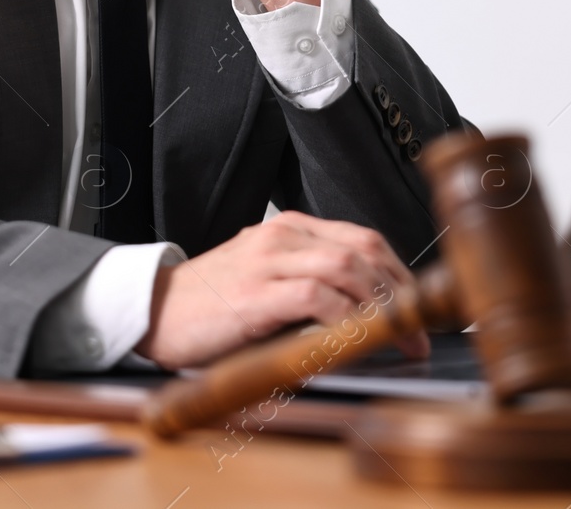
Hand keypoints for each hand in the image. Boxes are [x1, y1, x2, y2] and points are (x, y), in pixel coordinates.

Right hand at [134, 210, 430, 370]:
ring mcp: (269, 261)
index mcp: (291, 228)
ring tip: (398, 340)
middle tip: (419, 330)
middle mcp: (283, 236)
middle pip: (365, 250)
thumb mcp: (265, 279)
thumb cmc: (210, 304)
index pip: (364, 239)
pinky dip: (344, 318)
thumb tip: (367, 313)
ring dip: (382, 309)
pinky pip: (317, 297)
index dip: (400, 274)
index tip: (420, 307)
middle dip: (401, 292)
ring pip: (348, 269)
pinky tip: (356, 338)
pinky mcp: (255, 294)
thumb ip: (309, 283)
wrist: (150, 311)